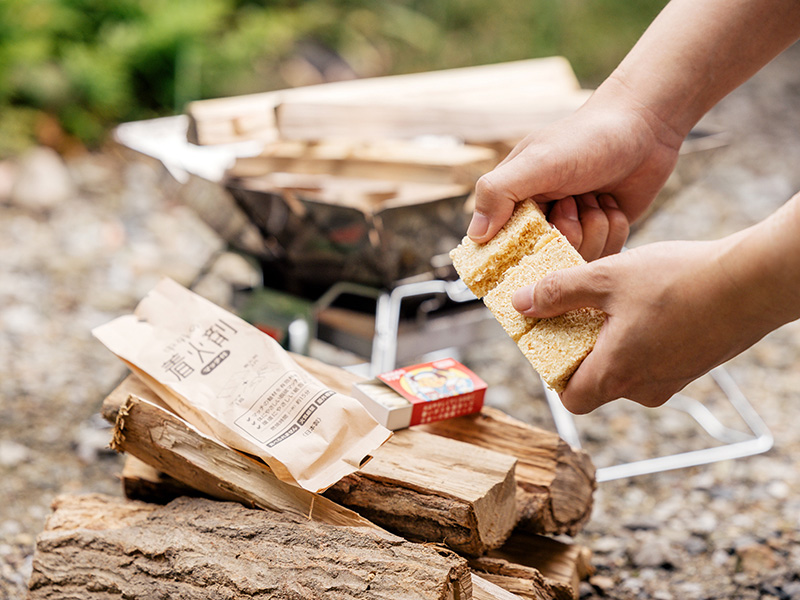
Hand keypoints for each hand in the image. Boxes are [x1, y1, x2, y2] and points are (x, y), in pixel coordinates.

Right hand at [468, 81, 683, 259]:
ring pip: (578, 260)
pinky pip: (605, 256)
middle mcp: (540, 220)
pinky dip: (613, 230)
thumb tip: (475, 237)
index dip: (521, 249)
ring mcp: (572, 231)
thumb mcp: (537, 162)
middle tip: (576, 198)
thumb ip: (498, 192)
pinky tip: (611, 204)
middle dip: (568, 232)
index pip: (503, 248)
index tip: (543, 230)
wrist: (643, 125)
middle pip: (545, 261)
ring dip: (594, 228)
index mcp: (513, 202)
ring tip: (596, 196)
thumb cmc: (586, 137)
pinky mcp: (600, 237)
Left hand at [511, 235, 784, 412]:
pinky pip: (653, 359)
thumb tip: (522, 303)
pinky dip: (641, 337)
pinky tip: (648, 302)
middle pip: (597, 383)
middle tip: (582, 311)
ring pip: (626, 368)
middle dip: (583, 349)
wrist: (754, 280)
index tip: (552, 340)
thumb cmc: (679, 279)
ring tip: (616, 301)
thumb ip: (559, 292)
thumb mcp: (606, 278)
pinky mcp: (693, 366)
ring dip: (613, 339)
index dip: (554, 373)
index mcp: (616, 374)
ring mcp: (672, 380)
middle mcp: (644, 388)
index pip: (570, 398)